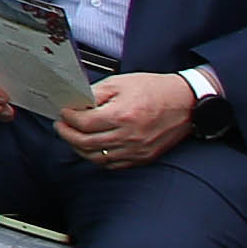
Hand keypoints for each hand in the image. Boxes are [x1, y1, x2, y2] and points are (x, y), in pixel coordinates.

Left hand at [55, 69, 197, 169]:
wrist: (185, 103)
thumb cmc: (155, 90)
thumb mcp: (121, 82)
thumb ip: (96, 93)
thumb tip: (77, 103)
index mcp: (121, 115)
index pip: (84, 123)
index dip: (68, 118)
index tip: (63, 112)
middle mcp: (128, 136)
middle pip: (86, 143)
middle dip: (67, 134)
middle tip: (61, 126)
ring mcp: (136, 150)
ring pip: (97, 158)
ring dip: (80, 149)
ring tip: (73, 137)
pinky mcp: (142, 158)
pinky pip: (113, 165)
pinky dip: (98, 158)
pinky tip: (92, 148)